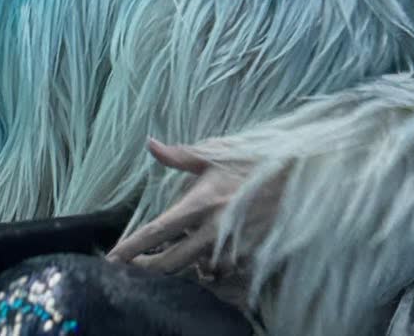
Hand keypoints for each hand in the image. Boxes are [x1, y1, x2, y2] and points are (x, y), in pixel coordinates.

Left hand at [107, 139, 280, 277]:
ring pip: (199, 269)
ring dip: (185, 267)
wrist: (302, 172)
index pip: (157, 231)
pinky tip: (208, 256)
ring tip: (173, 258)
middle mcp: (214, 228)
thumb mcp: (215, 152)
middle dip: (149, 268)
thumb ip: (179, 155)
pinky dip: (214, 266)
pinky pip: (225, 268)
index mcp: (200, 202)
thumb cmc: (254, 158)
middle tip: (133, 268)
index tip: (112, 259)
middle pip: (172, 262)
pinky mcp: (253, 253)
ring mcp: (234, 244)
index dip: (132, 248)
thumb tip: (151, 144)